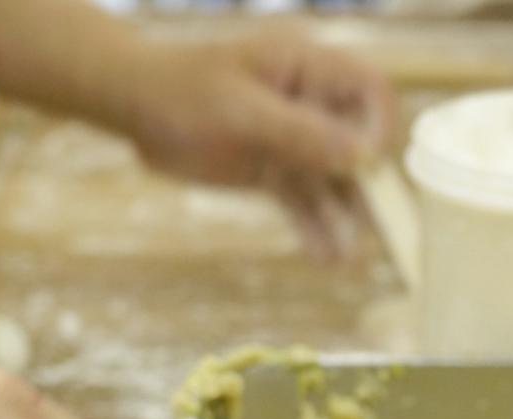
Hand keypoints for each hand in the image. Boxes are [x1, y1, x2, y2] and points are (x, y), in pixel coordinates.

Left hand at [122, 24, 396, 252]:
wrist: (132, 106)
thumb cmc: (180, 89)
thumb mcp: (240, 109)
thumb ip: (300, 132)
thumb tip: (361, 156)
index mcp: (307, 67)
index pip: (370, 91)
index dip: (380, 127)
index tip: (370, 167)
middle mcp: (310, 103)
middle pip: (360, 145)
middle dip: (369, 188)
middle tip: (377, 229)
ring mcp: (294, 140)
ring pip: (334, 182)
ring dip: (344, 218)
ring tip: (347, 257)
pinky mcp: (275, 171)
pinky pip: (304, 202)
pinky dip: (315, 228)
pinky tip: (326, 257)